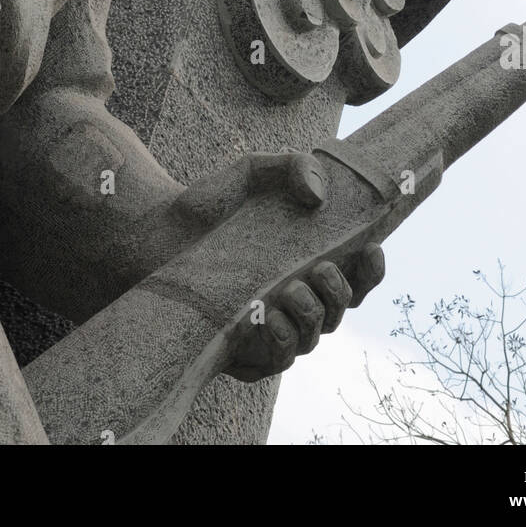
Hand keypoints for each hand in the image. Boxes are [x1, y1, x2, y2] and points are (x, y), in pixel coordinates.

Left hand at [171, 148, 384, 382]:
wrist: (153, 231)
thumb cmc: (207, 205)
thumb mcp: (251, 172)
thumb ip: (291, 165)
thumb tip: (318, 195)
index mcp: (305, 259)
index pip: (355, 276)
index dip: (372, 270)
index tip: (372, 250)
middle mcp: (294, 296)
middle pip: (340, 310)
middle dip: (340, 293)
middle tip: (320, 269)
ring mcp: (269, 325)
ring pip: (313, 339)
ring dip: (312, 317)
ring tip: (290, 291)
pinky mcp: (240, 350)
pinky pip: (276, 362)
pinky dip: (281, 343)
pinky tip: (268, 319)